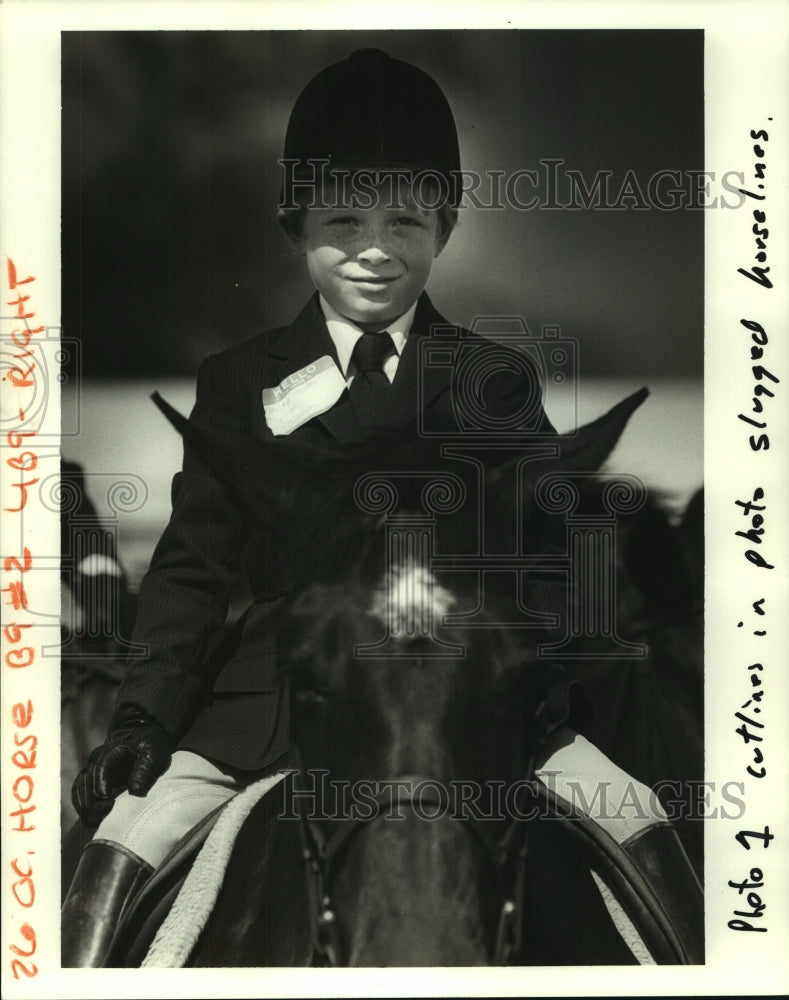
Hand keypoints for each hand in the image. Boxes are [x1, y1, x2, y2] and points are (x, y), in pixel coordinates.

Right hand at [71, 703, 171, 827]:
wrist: (144, 738)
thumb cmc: (150, 747)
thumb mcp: (154, 753)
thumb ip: (145, 769)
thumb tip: (135, 790)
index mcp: (114, 749)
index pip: (102, 765)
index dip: (101, 781)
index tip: (106, 798)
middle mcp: (98, 757)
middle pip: (86, 778)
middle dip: (89, 800)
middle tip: (96, 820)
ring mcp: (93, 767)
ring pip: (80, 786)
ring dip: (83, 806)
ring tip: (93, 823)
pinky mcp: (92, 777)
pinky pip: (80, 792)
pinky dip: (82, 805)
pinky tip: (89, 819)